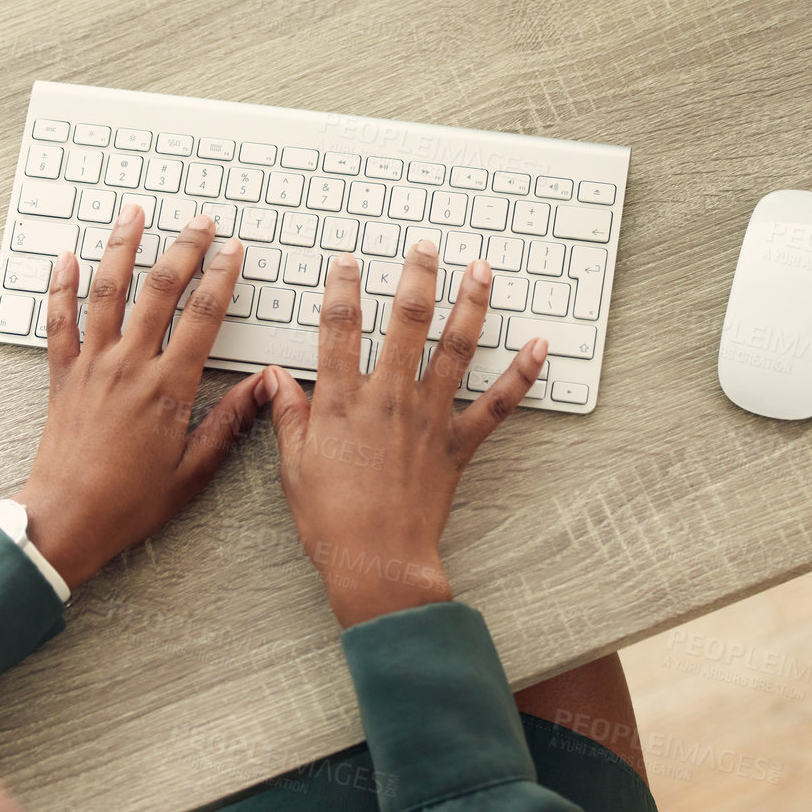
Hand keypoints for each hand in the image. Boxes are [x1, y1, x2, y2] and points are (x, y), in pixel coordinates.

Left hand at [11, 206, 267, 589]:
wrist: (67, 519)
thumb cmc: (130, 502)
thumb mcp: (194, 470)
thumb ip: (229, 422)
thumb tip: (265, 385)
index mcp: (167, 388)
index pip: (202, 317)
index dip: (221, 278)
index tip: (233, 251)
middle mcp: (128, 366)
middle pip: (159, 291)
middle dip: (183, 250)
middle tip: (200, 222)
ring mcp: (92, 366)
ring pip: (107, 292)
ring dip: (122, 248)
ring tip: (134, 215)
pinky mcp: (62, 376)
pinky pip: (58, 321)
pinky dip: (61, 287)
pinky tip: (66, 259)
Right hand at [265, 241, 547, 626]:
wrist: (378, 563)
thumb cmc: (331, 521)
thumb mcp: (294, 465)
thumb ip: (287, 414)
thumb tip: (273, 377)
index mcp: (341, 402)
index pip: (339, 328)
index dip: (341, 289)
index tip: (346, 262)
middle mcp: (388, 398)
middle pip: (405, 321)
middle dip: (417, 277)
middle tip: (425, 248)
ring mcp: (427, 417)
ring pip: (454, 348)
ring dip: (471, 304)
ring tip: (481, 270)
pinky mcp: (457, 443)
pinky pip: (497, 405)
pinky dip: (521, 375)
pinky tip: (539, 347)